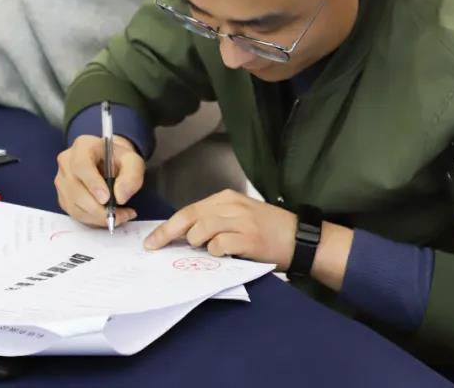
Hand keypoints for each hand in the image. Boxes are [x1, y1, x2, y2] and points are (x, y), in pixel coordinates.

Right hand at [55, 134, 143, 227]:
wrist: (109, 162)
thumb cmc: (119, 160)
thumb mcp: (133, 162)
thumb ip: (132, 176)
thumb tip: (120, 197)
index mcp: (82, 146)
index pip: (81, 165)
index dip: (92, 184)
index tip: (106, 199)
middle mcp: (66, 162)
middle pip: (75, 190)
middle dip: (98, 208)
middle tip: (120, 215)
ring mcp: (61, 180)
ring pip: (74, 205)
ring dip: (97, 217)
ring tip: (120, 216)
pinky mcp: (63, 197)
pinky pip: (75, 213)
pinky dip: (93, 220)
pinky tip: (108, 216)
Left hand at [144, 189, 298, 269]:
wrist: (301, 239)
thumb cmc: (269, 230)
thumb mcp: (240, 216)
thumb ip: (214, 220)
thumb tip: (183, 236)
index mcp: (226, 198)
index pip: (189, 210)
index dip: (168, 226)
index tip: (153, 240)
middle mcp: (232, 205)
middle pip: (190, 217)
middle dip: (168, 234)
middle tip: (155, 247)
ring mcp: (241, 221)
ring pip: (202, 229)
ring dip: (198, 243)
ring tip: (208, 250)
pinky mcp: (250, 238)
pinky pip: (220, 244)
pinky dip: (216, 252)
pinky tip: (224, 254)